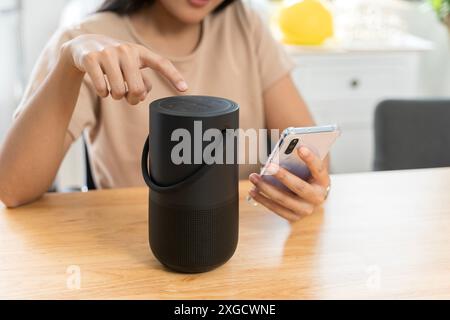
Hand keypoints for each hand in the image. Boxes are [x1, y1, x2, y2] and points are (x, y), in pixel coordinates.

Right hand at [62, 34, 187, 104]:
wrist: (84, 46)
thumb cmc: (115, 61)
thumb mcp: (131, 67)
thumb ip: (142, 82)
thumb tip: (142, 96)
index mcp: (140, 52)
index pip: (161, 63)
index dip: (173, 76)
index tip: (184, 89)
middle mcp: (125, 50)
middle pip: (137, 88)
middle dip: (132, 99)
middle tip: (127, 96)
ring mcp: (107, 53)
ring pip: (118, 91)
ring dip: (116, 96)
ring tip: (113, 88)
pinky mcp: (91, 59)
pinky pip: (102, 89)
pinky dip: (103, 93)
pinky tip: (101, 86)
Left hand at [248, 146, 329, 221]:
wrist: (311, 199)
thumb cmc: (307, 177)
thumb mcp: (308, 168)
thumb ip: (299, 159)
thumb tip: (283, 149)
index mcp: (323, 181)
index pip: (319, 169)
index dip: (310, 158)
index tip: (300, 147)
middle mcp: (317, 198)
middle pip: (299, 186)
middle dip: (283, 176)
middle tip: (268, 166)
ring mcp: (306, 210)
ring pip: (284, 199)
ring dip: (266, 187)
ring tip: (254, 177)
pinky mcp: (294, 217)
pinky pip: (276, 209)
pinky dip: (263, 199)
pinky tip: (253, 190)